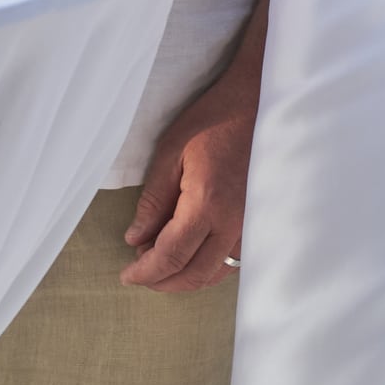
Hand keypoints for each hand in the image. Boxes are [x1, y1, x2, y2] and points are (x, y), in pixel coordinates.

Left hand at [120, 73, 255, 293]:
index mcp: (207, 203)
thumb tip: (135, 238)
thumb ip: (153, 199)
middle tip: (139, 273)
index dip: (145, 272)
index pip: (171, 256)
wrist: (259, 103)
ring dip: (184, 278)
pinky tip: (190, 255)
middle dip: (162, 282)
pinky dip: (207, 268)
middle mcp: (233, 223)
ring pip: (215, 273)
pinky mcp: (257, 223)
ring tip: (159, 263)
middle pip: (194, 274)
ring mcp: (249, 226)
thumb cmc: (214, 119)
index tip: (126, 275)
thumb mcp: (172, 150)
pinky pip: (232, 261)